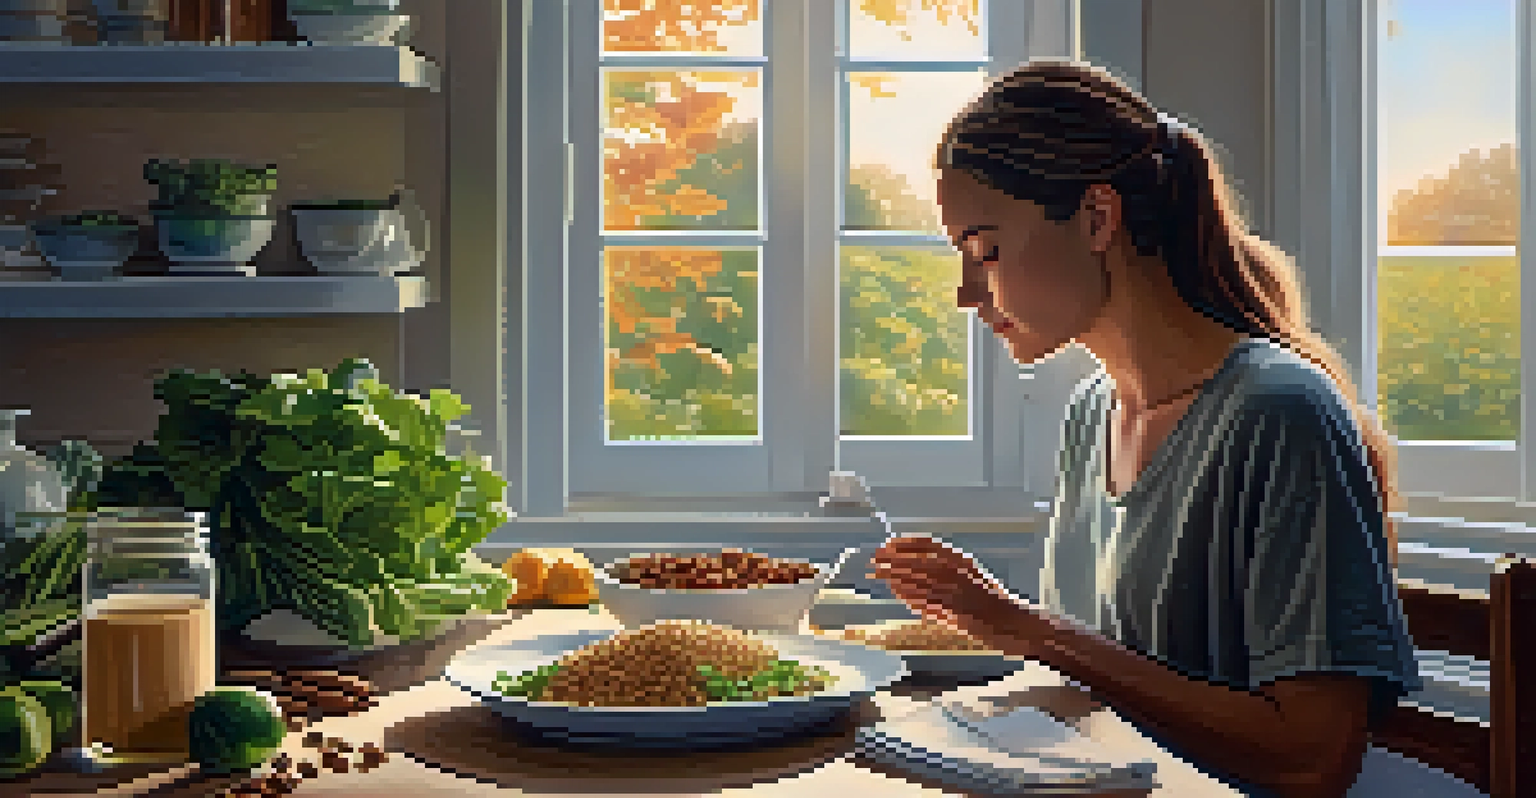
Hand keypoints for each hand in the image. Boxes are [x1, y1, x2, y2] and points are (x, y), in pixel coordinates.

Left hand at [868, 535, 1050, 654]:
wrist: (1013, 622)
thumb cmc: (989, 601)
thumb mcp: (970, 577)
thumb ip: (947, 571)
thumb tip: (917, 569)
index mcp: (962, 560)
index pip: (928, 545)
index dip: (905, 543)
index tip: (888, 543)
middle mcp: (959, 572)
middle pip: (918, 561)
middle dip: (893, 559)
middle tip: (874, 558)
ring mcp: (957, 591)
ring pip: (918, 580)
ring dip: (895, 576)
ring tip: (877, 573)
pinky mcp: (955, 611)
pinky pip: (926, 601)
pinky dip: (909, 595)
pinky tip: (896, 592)